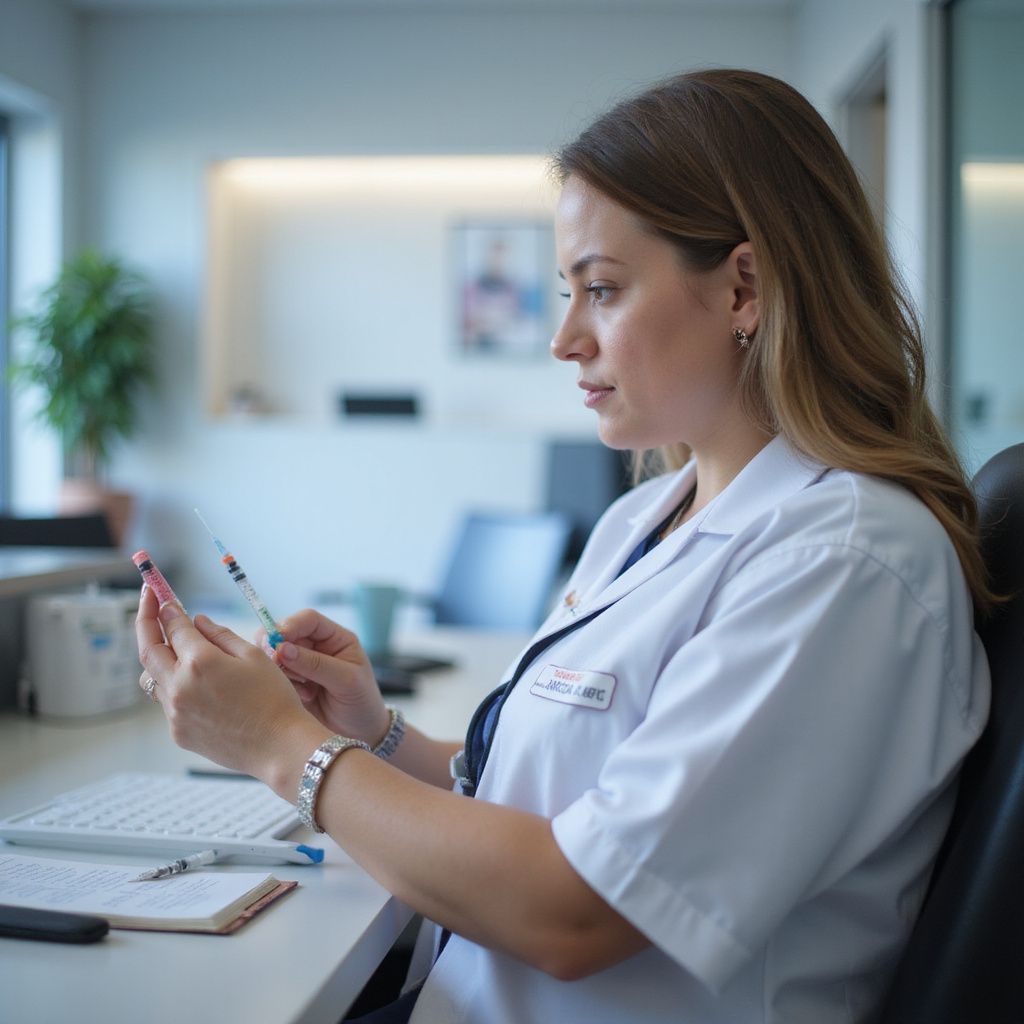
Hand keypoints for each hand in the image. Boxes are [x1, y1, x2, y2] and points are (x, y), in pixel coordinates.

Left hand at [135, 586, 327, 779]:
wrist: (279, 746)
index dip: (166, 607)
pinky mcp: (177, 731)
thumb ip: (220, 635)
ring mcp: (175, 712)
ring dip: (159, 657)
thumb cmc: (274, 699)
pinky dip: (174, 685)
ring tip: (173, 645)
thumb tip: (197, 621)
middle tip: (148, 603)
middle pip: (148, 649)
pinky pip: (166, 701)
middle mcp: (179, 686)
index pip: (173, 626)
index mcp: (200, 662)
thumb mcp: (254, 656)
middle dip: (145, 622)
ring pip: (154, 677)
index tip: (163, 596)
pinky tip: (196, 682)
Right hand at [265, 608, 390, 745]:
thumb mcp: (346, 680)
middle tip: (275, 663)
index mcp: (335, 638)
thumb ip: (316, 664)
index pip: (308, 619)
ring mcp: (301, 665)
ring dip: (280, 669)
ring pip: (275, 655)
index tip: (276, 640)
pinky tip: (303, 698)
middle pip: (285, 634)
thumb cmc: (362, 703)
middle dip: (276, 647)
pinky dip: (281, 684)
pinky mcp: (291, 684)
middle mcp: (316, 647)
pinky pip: (274, 676)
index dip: (289, 624)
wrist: (359, 734)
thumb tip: (283, 649)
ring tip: (304, 690)